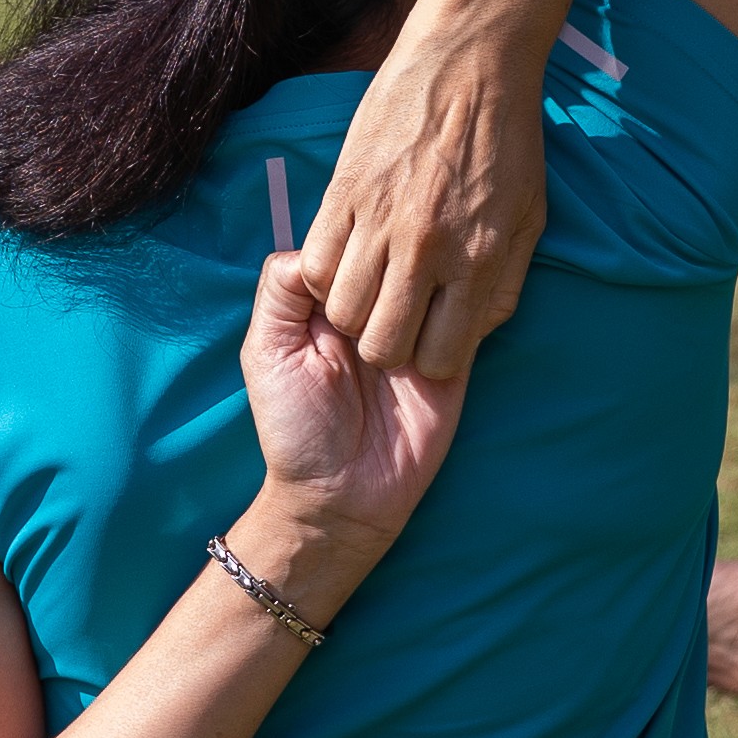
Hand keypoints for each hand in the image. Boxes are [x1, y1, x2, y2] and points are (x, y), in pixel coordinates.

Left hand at [236, 244, 463, 566]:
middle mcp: (380, 304)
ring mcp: (421, 326)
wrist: (343, 497)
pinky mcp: (456, 354)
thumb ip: (280, 289)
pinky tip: (432, 339)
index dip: (347, 248)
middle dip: (384, 275)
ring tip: (391, 352)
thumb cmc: (295, 425)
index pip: (350, 241)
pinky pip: (470, 316)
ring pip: (435, 276)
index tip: (336, 277)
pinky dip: (459, 317)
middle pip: (397, 251)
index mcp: (332, 298)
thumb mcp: (267, 350)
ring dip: (418, 302)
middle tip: (361, 328)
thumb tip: (315, 243)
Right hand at [302, 7, 547, 385]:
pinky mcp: (343, 191)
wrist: (471, 62)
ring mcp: (381, 220)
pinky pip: (313, 263)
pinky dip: (324, 273)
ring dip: (352, 311)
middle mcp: (427, 248)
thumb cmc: (508, 141)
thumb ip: (502, 287)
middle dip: (387, 345)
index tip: (430, 337)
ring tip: (368, 288)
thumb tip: (471, 334)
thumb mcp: (529, 221)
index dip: (431, 359)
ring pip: (342, 310)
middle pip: (383, 345)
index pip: (439, 359)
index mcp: (477, 260)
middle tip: (394, 315)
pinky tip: (345, 257)